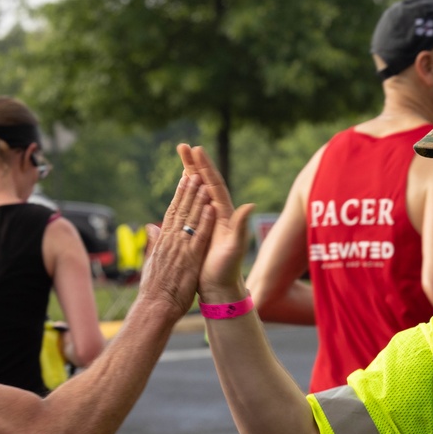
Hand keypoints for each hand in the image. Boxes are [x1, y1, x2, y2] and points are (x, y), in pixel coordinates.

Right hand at [135, 169, 215, 315]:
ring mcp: (179, 248)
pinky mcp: (189, 259)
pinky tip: (210, 209)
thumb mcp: (153, 261)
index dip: (179, 194)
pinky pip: (198, 237)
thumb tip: (151, 227)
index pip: (172, 212)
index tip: (184, 177)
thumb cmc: (156, 288)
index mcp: (163, 240)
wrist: (156, 307)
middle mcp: (170, 240)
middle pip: (179, 210)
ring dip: (195, 200)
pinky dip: (204, 222)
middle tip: (193, 168)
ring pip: (188, 219)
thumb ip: (155, 242)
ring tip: (201, 180)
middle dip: (186, 189)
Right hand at [177, 144, 254, 302]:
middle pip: (205, 183)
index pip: (214, 185)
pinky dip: (187, 192)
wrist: (220, 287)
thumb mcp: (235, 248)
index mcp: (224, 216)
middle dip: (194, 164)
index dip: (205, 168)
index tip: (196, 150)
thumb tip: (250, 205)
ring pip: (198, 191)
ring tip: (182, 156)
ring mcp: (208, 221)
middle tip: (183, 146)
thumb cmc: (228, 270)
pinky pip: (192, 205)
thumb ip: (241, 226)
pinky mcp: (200, 228)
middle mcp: (218, 215)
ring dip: (190, 173)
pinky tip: (181, 184)